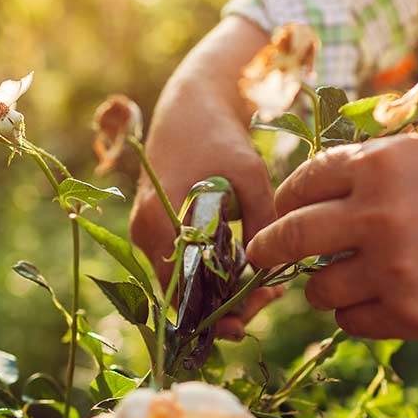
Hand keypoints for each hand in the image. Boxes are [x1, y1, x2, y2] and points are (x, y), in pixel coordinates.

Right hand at [129, 17, 282, 337]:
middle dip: (228, 307)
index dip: (223, 310)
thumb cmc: (220, 136)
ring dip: (224, 294)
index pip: (184, 293)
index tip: (264, 301)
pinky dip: (215, 277)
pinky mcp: (160, 232)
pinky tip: (252, 272)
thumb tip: (269, 269)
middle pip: (183, 297)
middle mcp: (145, 236)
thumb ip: (261, 220)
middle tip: (273, 296)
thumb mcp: (250, 174)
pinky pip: (185, 268)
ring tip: (269, 287)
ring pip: (185, 286)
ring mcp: (148, 236)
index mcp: (158, 223)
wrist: (191, 106)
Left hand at [245, 134, 417, 339]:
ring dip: (325, 287)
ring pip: (319, 288)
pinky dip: (360, 315)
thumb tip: (306, 202)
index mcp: (380, 163)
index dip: (286, 203)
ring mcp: (393, 267)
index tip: (280, 216)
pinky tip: (389, 302)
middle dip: (268, 250)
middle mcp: (378, 213)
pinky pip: (353, 322)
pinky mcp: (412, 314)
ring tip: (354, 282)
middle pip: (288, 237)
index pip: (301, 184)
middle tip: (260, 258)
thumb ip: (370, 175)